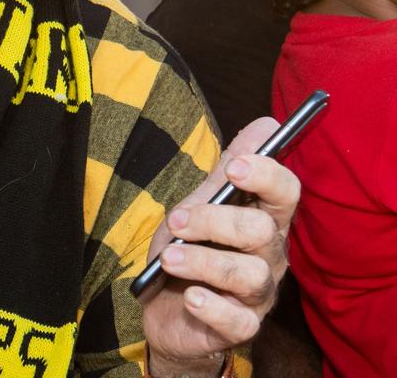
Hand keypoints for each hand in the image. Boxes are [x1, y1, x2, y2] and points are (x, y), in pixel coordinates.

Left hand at [141, 117, 300, 374]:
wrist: (165, 309)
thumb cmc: (189, 250)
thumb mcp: (200, 205)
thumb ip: (228, 171)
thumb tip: (265, 124)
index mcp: (263, 221)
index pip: (286, 192)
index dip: (266, 176)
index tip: (235, 168)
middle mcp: (269, 257)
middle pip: (261, 230)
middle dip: (213, 221)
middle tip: (176, 220)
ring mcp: (258, 295)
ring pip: (249, 274)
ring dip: (202, 261)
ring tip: (170, 258)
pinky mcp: (240, 327)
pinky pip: (238, 322)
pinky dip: (211, 306)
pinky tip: (190, 296)